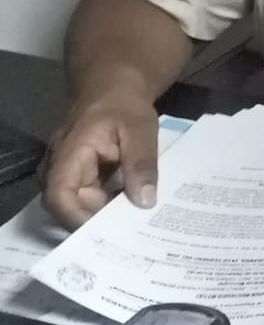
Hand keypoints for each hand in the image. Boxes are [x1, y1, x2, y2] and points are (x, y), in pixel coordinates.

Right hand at [42, 92, 159, 228]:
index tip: (105, 231)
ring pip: (82, 205)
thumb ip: (141, 163)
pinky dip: (111, 204)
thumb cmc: (125, 106)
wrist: (114, 89)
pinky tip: (134, 211)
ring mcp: (70, 173)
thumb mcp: (140, 130)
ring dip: (105, 215)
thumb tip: (144, 201)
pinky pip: (92, 197)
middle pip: (69, 206)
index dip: (76, 218)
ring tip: (135, 227)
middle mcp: (61, 168)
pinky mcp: (83, 177)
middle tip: (129, 235)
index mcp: (69, 154)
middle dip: (96, 222)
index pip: (58, 195)